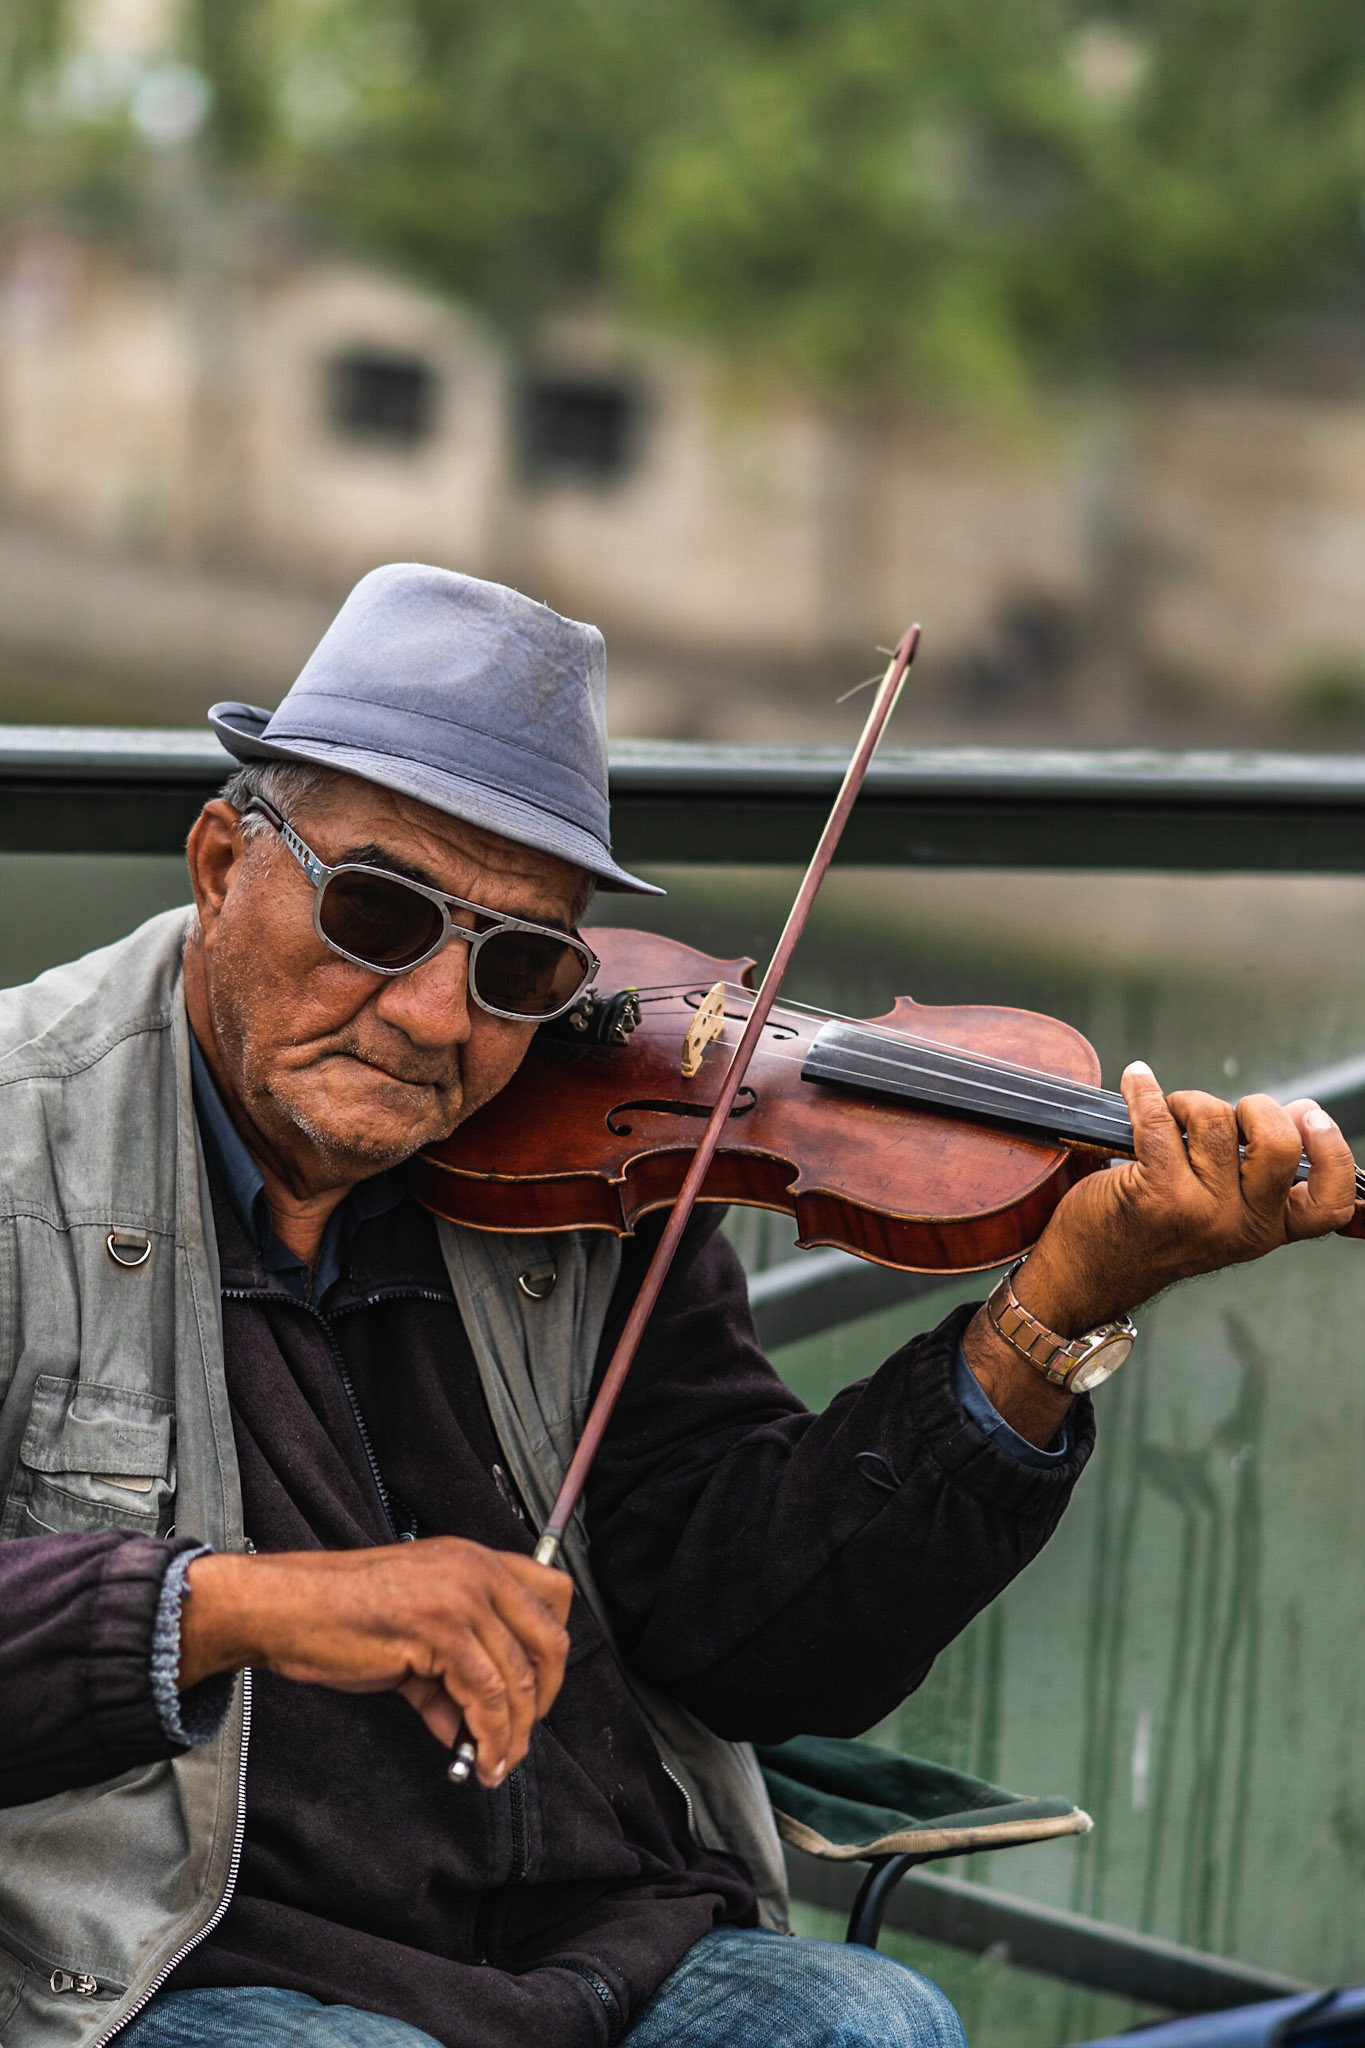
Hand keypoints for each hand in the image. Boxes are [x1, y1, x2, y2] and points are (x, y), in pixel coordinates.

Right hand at [181, 1539, 571, 1788]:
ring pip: (518, 1677)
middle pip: (549, 1639)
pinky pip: (486, 1696)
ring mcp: (463, 1597)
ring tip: (496, 1764)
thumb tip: (465, 1725)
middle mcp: (477, 1570)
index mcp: (474, 1560)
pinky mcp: (443, 1630)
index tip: (539, 1690)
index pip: (553, 1593)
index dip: (553, 1650)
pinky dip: (490, 1736)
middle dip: (545, 1698)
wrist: (286, 1608)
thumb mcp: (411, 1635)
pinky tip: (478, 1759)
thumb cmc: (337, 1615)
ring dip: (514, 1733)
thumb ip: (446, 1675)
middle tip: (522, 1736)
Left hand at [1021, 1064, 1358, 1336]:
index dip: (1333, 1154)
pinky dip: (1145, 1091)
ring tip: (1170, 1115)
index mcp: (1269, 1229)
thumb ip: (1259, 1171)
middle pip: (1277, 1143)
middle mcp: (1241, 1226)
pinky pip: (1158, 1120)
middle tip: (1228, 1114)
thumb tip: (1297, 1113)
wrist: (1093, 1272)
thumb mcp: (1224, 1212)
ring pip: (1215, 1121)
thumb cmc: (1159, 1230)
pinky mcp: (1157, 1194)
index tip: (1311, 1119)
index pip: (1329, 1204)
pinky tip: (1137, 1080)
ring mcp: (1201, 1211)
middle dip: (1255, 1107)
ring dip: (1188, 1102)